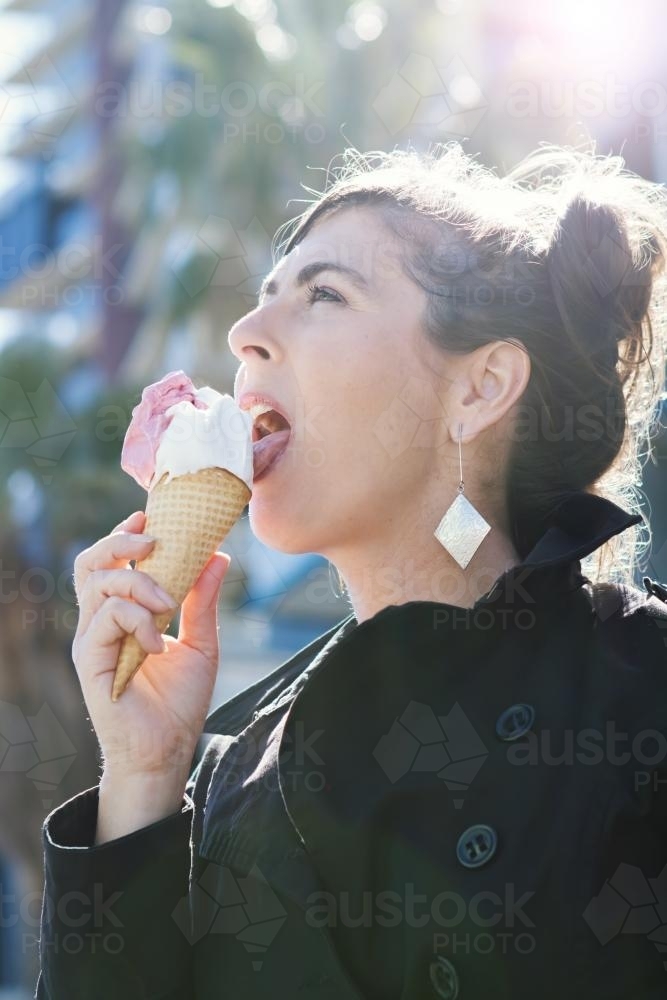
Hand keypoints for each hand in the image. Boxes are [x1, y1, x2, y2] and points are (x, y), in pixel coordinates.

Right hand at [72, 510, 230, 781]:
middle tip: (154, 542)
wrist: (167, 751)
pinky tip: (158, 642)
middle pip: (90, 562)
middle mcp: (99, 623)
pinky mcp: (90, 661)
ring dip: (137, 582)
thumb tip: (219, 555)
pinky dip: (137, 620)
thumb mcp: (201, 641)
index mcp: (121, 614)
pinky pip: (105, 619)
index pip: (109, 561)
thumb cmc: (178, 701)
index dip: (124, 534)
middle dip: (120, 542)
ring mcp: (91, 640)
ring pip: (97, 583)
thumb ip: (203, 600)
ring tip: (167, 602)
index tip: (149, 517)